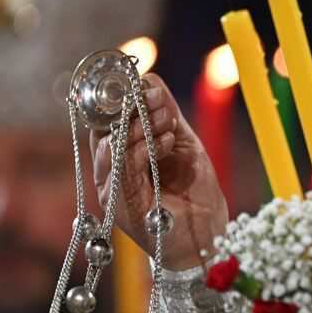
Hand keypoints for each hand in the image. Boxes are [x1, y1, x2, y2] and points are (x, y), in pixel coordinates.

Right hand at [91, 74, 228, 270]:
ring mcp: (110, 188)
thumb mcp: (182, 142)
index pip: (106, 119)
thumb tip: (149, 79)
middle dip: (132, 108)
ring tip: (167, 122)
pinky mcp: (117, 205)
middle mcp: (109, 171)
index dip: (123, 98)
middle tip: (159, 101)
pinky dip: (143, 149)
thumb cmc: (194, 191)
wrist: (207, 233)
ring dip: (140, 127)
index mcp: (121, 155)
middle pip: (103, 128)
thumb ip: (165, 113)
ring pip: (110, 144)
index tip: (147, 86)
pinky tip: (166, 142)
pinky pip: (121, 167)